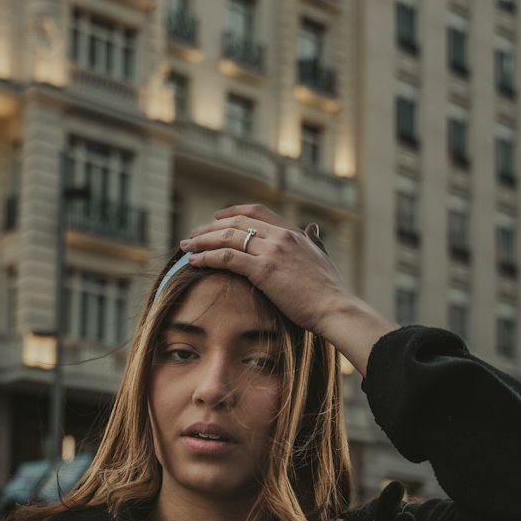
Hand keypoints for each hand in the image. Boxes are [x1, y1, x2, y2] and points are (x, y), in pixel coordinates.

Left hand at [179, 204, 356, 335]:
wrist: (335, 308)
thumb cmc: (330, 290)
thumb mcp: (323, 258)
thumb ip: (315, 241)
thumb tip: (313, 228)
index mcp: (293, 233)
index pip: (257, 212)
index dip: (233, 212)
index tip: (216, 217)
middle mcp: (280, 237)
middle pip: (237, 223)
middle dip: (210, 227)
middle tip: (193, 235)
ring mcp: (272, 252)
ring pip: (228, 237)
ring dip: (202, 240)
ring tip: (186, 247)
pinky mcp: (263, 270)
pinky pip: (227, 258)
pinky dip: (207, 257)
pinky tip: (194, 261)